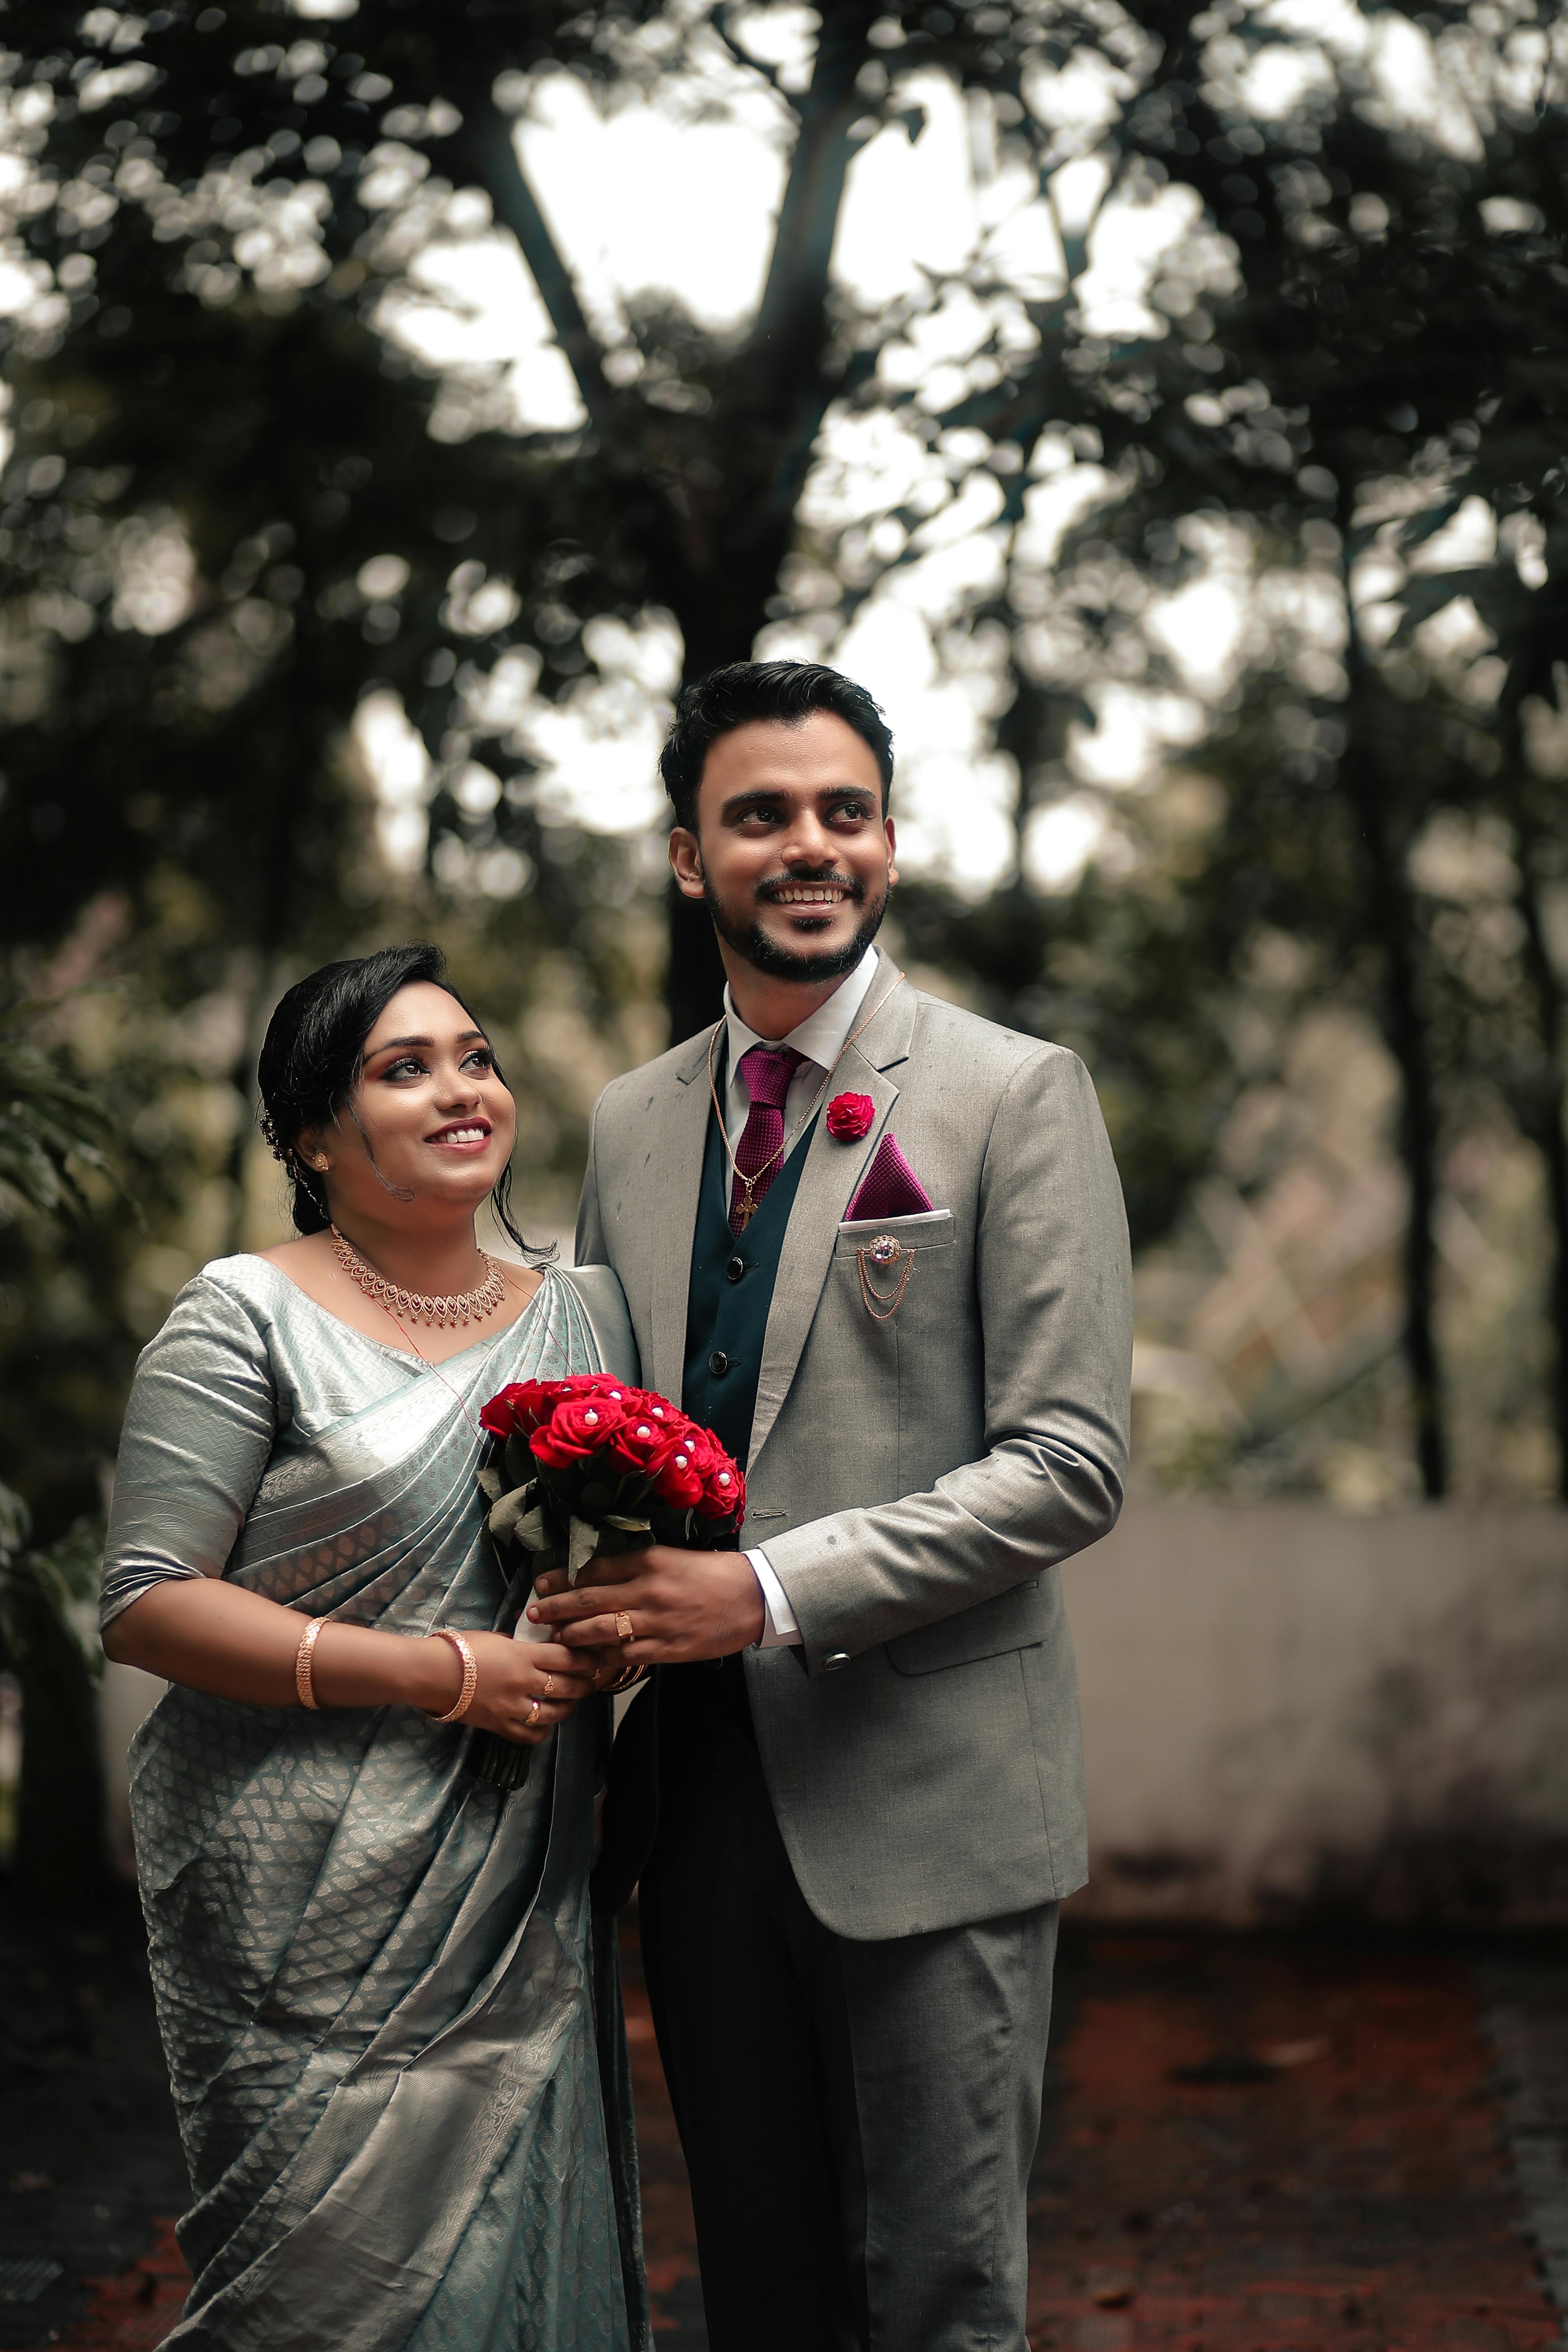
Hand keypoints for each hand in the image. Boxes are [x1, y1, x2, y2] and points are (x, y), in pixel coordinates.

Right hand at [454, 1633, 602, 1744]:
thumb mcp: (496, 1637)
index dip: (587, 1660)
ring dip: (568, 1708)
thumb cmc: (460, 1648)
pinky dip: (542, 1730)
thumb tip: (533, 1647)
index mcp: (524, 1655)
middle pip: (568, 1686)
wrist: (431, 1674)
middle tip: (592, 1682)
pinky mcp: (500, 1725)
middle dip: (585, 1684)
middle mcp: (523, 1682)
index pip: (568, 1657)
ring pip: (554, 1713)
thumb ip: (519, 1645)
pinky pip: (530, 1734)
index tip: (594, 1660)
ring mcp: (512, 1707)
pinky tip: (545, 1723)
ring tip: (571, 1703)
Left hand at [527, 1546, 764, 1665]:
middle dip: (556, 1608)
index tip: (541, 1583)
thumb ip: (635, 1567)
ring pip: (601, 1631)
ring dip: (573, 1635)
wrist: (750, 1596)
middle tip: (534, 1614)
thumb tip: (595, 1576)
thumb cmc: (710, 1574)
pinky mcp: (668, 1649)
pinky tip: (591, 1660)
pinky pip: (626, 1656)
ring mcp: (657, 1622)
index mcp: (648, 1561)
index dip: (563, 1578)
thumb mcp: (670, 1558)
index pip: (594, 1569)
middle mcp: (647, 1590)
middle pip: (589, 1600)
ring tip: (555, 1638)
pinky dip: (604, 1659)